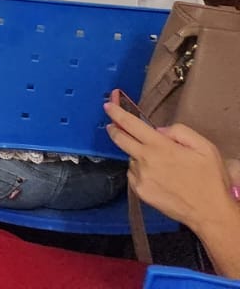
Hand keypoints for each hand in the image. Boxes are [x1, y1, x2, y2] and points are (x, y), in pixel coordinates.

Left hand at [105, 94, 238, 232]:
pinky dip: (140, 171)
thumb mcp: (204, 147)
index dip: (116, 113)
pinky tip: (157, 178)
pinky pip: (134, 175)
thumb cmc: (210, 178)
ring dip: (137, 155)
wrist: (211, 213)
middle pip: (119, 139)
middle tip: (113, 125)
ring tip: (160, 165)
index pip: (130, 124)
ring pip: (131, 158)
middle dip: (114, 129)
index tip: (107, 105)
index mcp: (160, 146)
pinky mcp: (140, 192)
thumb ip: (179, 132)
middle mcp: (145, 160)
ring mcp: (140, 177)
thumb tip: (159, 130)